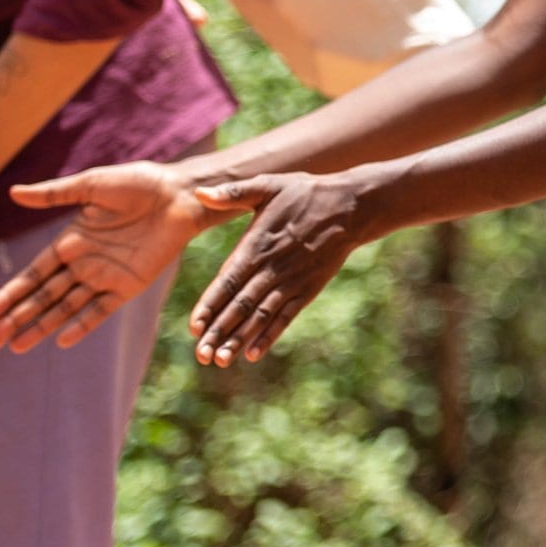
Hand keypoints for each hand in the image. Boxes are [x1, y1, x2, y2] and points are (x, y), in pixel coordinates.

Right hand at [0, 160, 216, 352]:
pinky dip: (82, 324)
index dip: (11, 293)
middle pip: (43, 297)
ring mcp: (105, 276)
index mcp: (70, 241)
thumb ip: (54, 195)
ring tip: (17, 346)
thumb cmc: (137, 183)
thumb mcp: (90, 186)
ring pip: (66, 307)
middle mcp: (83, 263)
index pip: (33, 274)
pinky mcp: (129, 285)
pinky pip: (101, 309)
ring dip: (42, 326)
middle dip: (18, 317)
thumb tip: (12, 192)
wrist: (180, 193)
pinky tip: (62, 340)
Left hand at [186, 167, 392, 364]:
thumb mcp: (268, 186)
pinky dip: (270, 334)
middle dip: (219, 331)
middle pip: (241, 306)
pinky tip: (254, 353)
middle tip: (201, 355)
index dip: (210, 305)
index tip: (193, 327)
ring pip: (261, 316)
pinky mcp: (308, 288)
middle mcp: (272, 268)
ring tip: (221, 360)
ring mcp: (291, 281)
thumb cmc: (305, 193)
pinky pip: (286, 316)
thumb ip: (232, 193)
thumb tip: (197, 191)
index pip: (228, 281)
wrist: (352, 208)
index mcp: (257, 246)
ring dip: (240, 339)